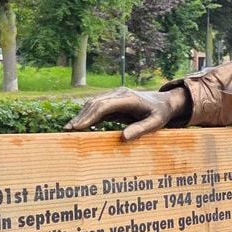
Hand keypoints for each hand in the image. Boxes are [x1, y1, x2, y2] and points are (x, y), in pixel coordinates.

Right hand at [63, 87, 188, 140]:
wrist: (164, 102)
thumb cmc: (160, 113)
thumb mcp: (156, 123)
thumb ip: (141, 129)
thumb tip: (123, 138)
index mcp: (128, 98)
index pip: (104, 106)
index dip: (90, 116)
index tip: (78, 127)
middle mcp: (119, 94)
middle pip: (95, 103)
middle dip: (81, 116)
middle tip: (68, 130)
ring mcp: (115, 96)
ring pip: (93, 104)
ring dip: (81, 115)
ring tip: (68, 129)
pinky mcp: (113, 101)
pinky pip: (97, 108)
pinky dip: (87, 116)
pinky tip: (78, 126)